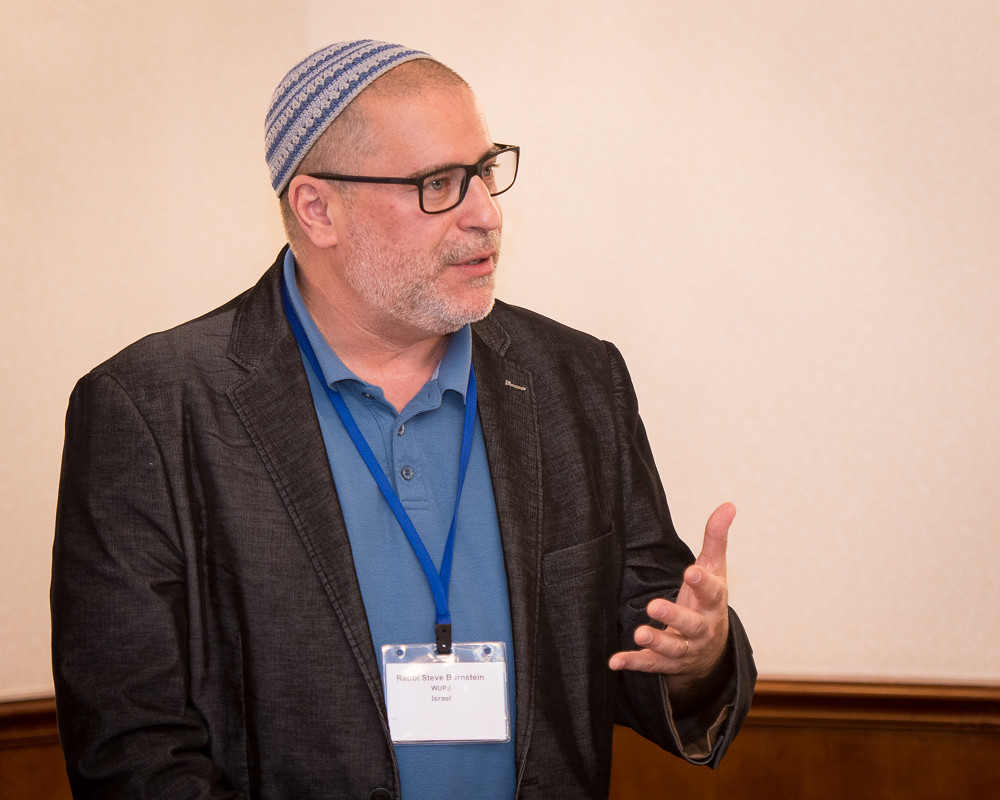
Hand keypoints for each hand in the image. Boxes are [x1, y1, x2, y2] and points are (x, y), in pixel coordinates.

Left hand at [608, 503, 734, 695]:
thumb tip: (729, 504)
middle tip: (655, 605)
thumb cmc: (708, 600)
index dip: (702, 583)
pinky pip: (650, 665)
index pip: (711, 592)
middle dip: (675, 616)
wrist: (711, 651)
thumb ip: (716, 538)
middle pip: (691, 625)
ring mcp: (684, 648)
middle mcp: (702, 629)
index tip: (690, 572)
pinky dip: (633, 663)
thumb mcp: (714, 569)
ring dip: (656, 641)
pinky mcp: (665, 663)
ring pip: (672, 648)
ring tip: (639, 632)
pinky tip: (615, 661)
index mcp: (713, 602)